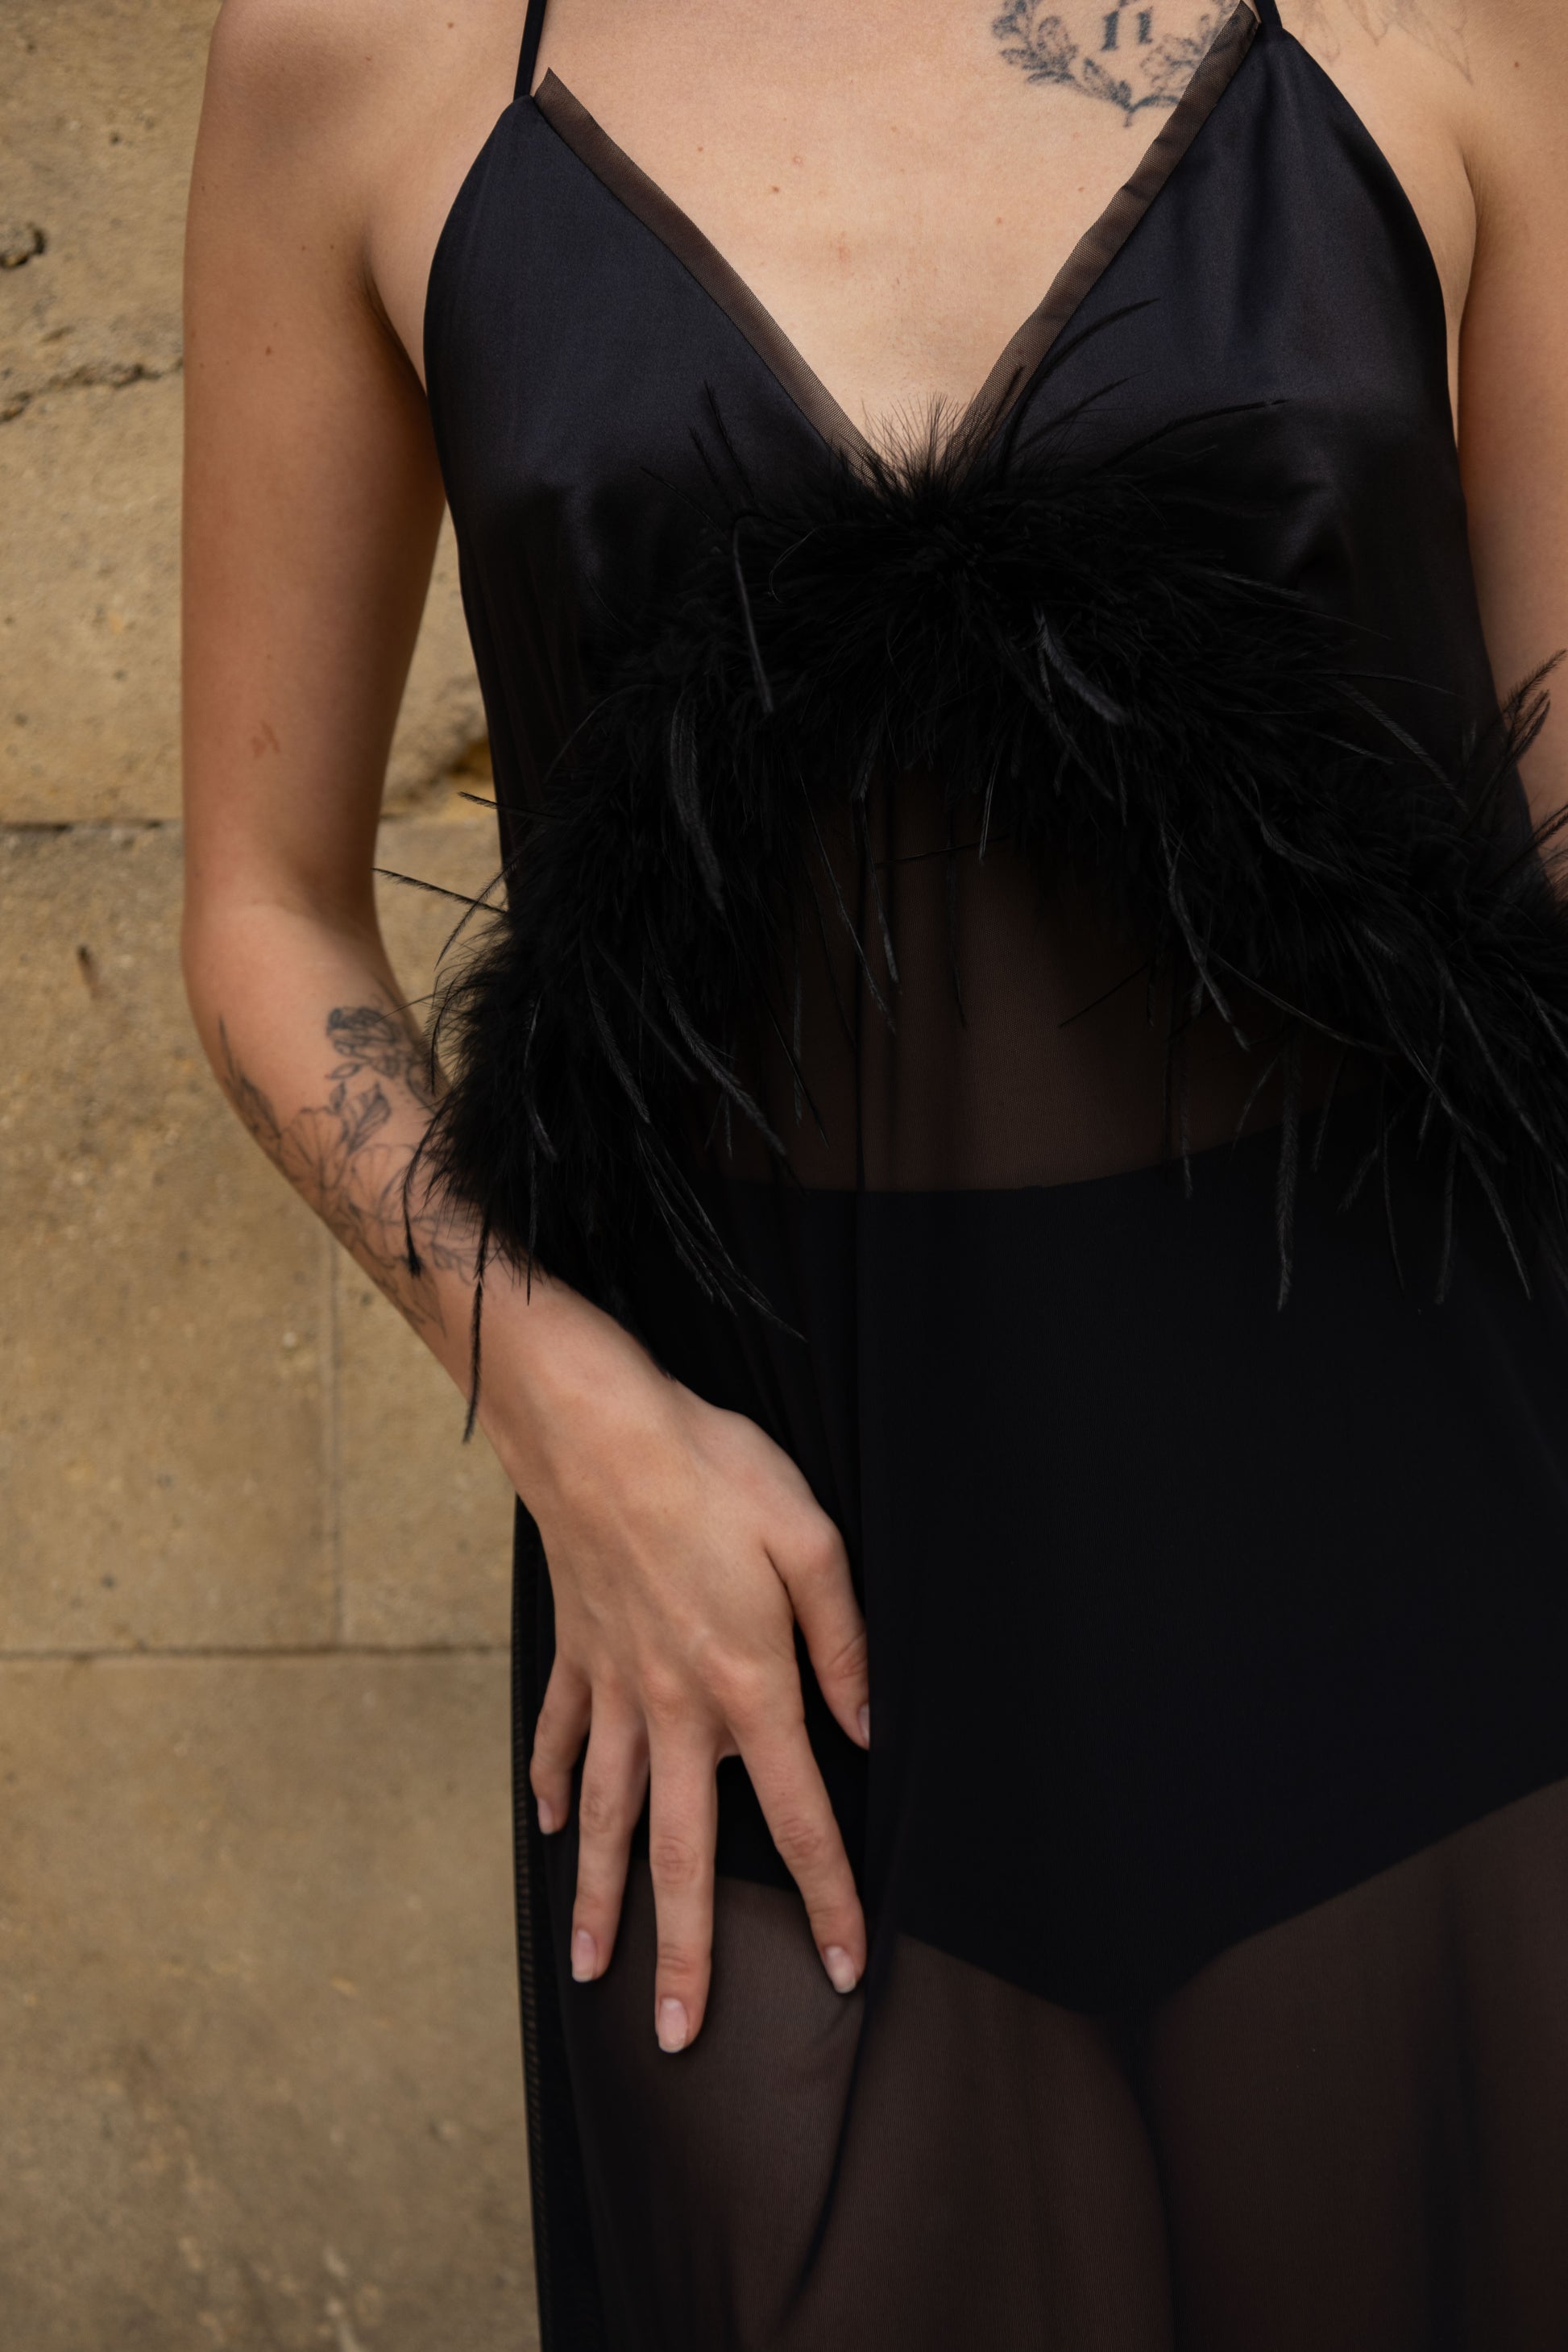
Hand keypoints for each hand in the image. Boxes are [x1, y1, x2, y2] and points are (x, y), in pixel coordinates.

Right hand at [487, 1300, 869, 2052]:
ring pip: (610, 1817)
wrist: (592, 1427)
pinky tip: (555, 1828)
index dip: (827, 1898)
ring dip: (602, 1899)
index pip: (797, 1816)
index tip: (845, 1968)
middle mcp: (673, 1706)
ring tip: (591, 1972)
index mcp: (747, 1683)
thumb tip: (864, 1727)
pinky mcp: (574, 1652)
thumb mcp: (809, 1536)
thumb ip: (843, 1639)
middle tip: (675, 2036)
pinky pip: (561, 1737)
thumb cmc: (709, 1467)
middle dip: (684, 1953)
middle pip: (681, 1854)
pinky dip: (555, 1786)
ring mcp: (613, 1686)